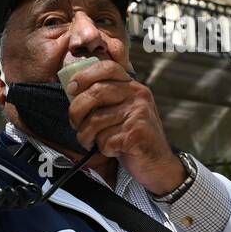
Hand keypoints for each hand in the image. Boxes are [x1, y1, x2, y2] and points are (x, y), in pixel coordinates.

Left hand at [66, 59, 185, 194]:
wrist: (158, 164)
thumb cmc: (134, 138)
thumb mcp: (122, 111)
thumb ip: (104, 98)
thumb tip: (73, 89)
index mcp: (133, 87)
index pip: (108, 68)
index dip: (85, 75)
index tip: (72, 88)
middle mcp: (138, 96)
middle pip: (96, 93)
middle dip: (76, 111)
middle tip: (76, 123)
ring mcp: (138, 114)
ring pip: (96, 120)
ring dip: (87, 136)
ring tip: (93, 141)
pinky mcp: (135, 134)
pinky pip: (104, 140)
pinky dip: (103, 148)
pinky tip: (112, 149)